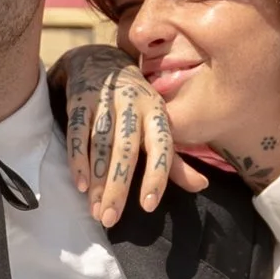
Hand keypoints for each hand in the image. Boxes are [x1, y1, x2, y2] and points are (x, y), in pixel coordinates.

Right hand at [60, 45, 209, 224]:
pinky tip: (79, 183)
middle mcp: (134, 103)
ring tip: (94, 209)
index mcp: (157, 111)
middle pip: (127, 149)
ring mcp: (105, 99)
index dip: (157, 175)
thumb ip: (174, 160)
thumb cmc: (134, 104)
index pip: (161, 146)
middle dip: (118, 186)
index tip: (148, 205)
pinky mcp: (80, 98)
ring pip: (101, 143)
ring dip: (97, 179)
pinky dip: (77, 158)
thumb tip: (201, 186)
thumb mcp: (156, 126)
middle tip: (110, 219)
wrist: (99, 59)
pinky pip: (78, 131)